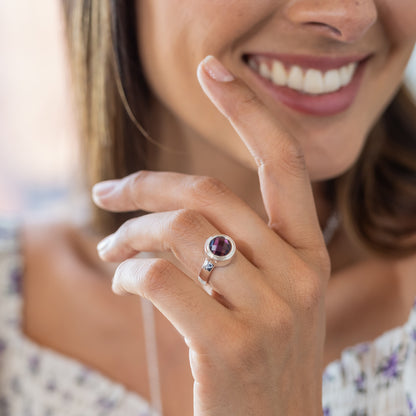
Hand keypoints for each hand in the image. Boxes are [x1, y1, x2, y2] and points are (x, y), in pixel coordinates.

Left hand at [92, 55, 329, 415]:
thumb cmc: (261, 358)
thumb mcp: (265, 294)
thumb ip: (236, 245)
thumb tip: (170, 207)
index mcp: (308, 254)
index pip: (283, 164)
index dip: (248, 110)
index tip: (214, 70)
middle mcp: (298, 274)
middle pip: (207, 195)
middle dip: (144, 186)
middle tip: (105, 192)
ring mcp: (268, 311)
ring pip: (179, 232)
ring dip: (129, 235)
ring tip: (110, 251)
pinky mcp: (228, 347)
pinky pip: (160, 278)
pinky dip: (129, 274)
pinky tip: (124, 285)